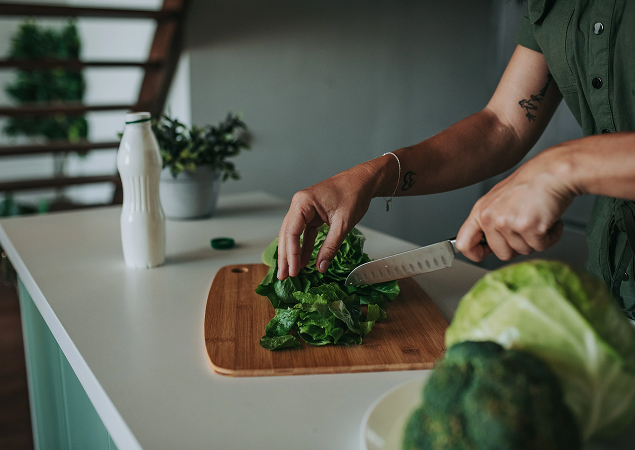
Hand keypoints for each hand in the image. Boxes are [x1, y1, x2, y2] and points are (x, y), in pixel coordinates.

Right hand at [277, 163, 378, 279]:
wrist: (364, 180)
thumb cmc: (353, 194)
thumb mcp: (343, 224)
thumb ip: (331, 246)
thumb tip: (321, 267)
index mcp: (302, 203)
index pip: (291, 232)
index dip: (291, 254)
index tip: (292, 271)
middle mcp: (299, 205)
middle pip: (287, 234)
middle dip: (285, 257)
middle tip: (283, 276)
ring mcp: (305, 210)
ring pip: (294, 235)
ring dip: (293, 253)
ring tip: (289, 272)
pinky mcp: (312, 215)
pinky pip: (305, 234)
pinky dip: (304, 247)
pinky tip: (304, 261)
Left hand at [455, 152, 573, 261]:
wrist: (555, 170)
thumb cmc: (532, 182)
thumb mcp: (500, 199)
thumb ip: (491, 220)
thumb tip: (488, 245)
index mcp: (480, 210)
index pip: (464, 244)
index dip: (477, 254)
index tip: (488, 253)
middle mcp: (490, 217)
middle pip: (502, 254)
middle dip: (519, 245)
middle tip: (528, 227)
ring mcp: (507, 223)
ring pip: (523, 251)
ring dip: (537, 239)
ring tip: (539, 217)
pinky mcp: (527, 226)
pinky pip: (541, 246)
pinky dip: (551, 236)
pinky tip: (550, 220)